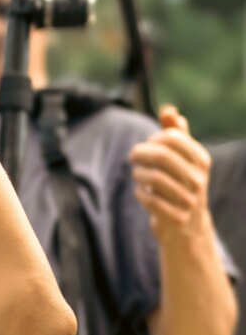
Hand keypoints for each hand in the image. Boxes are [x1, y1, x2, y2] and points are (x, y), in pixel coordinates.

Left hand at [128, 104, 211, 245]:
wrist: (188, 225)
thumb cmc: (180, 182)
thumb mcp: (182, 158)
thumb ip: (175, 133)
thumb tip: (168, 110)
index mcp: (201, 159)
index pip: (172, 137)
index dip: (152, 138)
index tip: (147, 145)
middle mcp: (198, 178)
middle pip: (161, 156)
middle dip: (140, 153)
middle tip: (132, 156)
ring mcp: (189, 199)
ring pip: (153, 177)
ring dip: (138, 174)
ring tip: (137, 174)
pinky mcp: (177, 217)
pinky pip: (149, 199)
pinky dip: (139, 193)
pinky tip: (140, 192)